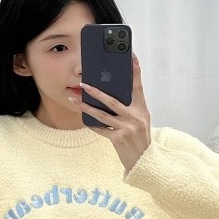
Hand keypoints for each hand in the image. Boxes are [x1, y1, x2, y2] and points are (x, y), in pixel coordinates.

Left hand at [70, 54, 151, 171]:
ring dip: (86, 107)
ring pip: (102, 114)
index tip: (131, 57)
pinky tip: (84, 120)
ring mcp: (127, 128)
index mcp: (141, 109)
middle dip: (96, 91)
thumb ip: (131, 105)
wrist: (144, 160)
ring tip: (74, 100)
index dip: (135, 71)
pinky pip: (101, 129)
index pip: (137, 86)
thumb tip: (112, 93)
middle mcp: (135, 117)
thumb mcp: (141, 119)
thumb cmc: (140, 137)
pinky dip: (92, 125)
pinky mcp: (119, 138)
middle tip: (83, 83)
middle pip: (113, 100)